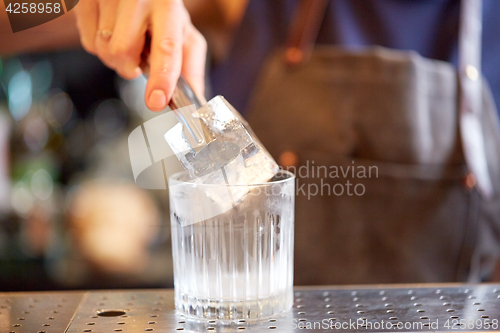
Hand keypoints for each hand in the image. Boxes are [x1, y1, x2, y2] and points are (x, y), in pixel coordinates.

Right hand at [75, 0, 206, 110]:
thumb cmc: (161, 9)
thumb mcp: (183, 32)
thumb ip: (190, 66)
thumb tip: (195, 99)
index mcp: (167, 5)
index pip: (165, 47)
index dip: (161, 78)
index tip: (156, 101)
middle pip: (123, 52)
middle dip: (130, 67)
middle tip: (139, 57)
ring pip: (103, 50)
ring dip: (115, 59)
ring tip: (127, 40)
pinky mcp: (84, 0)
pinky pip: (87, 42)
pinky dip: (99, 47)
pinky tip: (111, 32)